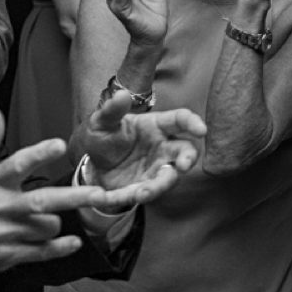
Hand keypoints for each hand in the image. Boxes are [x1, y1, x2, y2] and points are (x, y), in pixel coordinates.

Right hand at [0, 110, 127, 291]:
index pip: (17, 164)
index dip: (38, 154)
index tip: (59, 145)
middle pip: (42, 200)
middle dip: (74, 197)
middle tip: (100, 193)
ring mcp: (5, 233)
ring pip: (48, 225)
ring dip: (55, 222)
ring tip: (44, 218)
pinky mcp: (8, 255)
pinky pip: (42, 251)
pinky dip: (60, 248)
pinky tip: (73, 242)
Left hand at [77, 90, 204, 201]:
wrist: (90, 162)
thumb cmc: (103, 135)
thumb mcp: (102, 121)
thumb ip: (112, 110)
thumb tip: (121, 94)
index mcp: (156, 126)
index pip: (180, 121)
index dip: (193, 123)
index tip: (201, 130)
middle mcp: (163, 147)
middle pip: (186, 151)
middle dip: (188, 159)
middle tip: (183, 165)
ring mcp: (156, 168)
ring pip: (169, 177)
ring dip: (159, 186)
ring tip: (142, 193)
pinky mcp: (145, 187)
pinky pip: (143, 194)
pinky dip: (129, 197)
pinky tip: (110, 196)